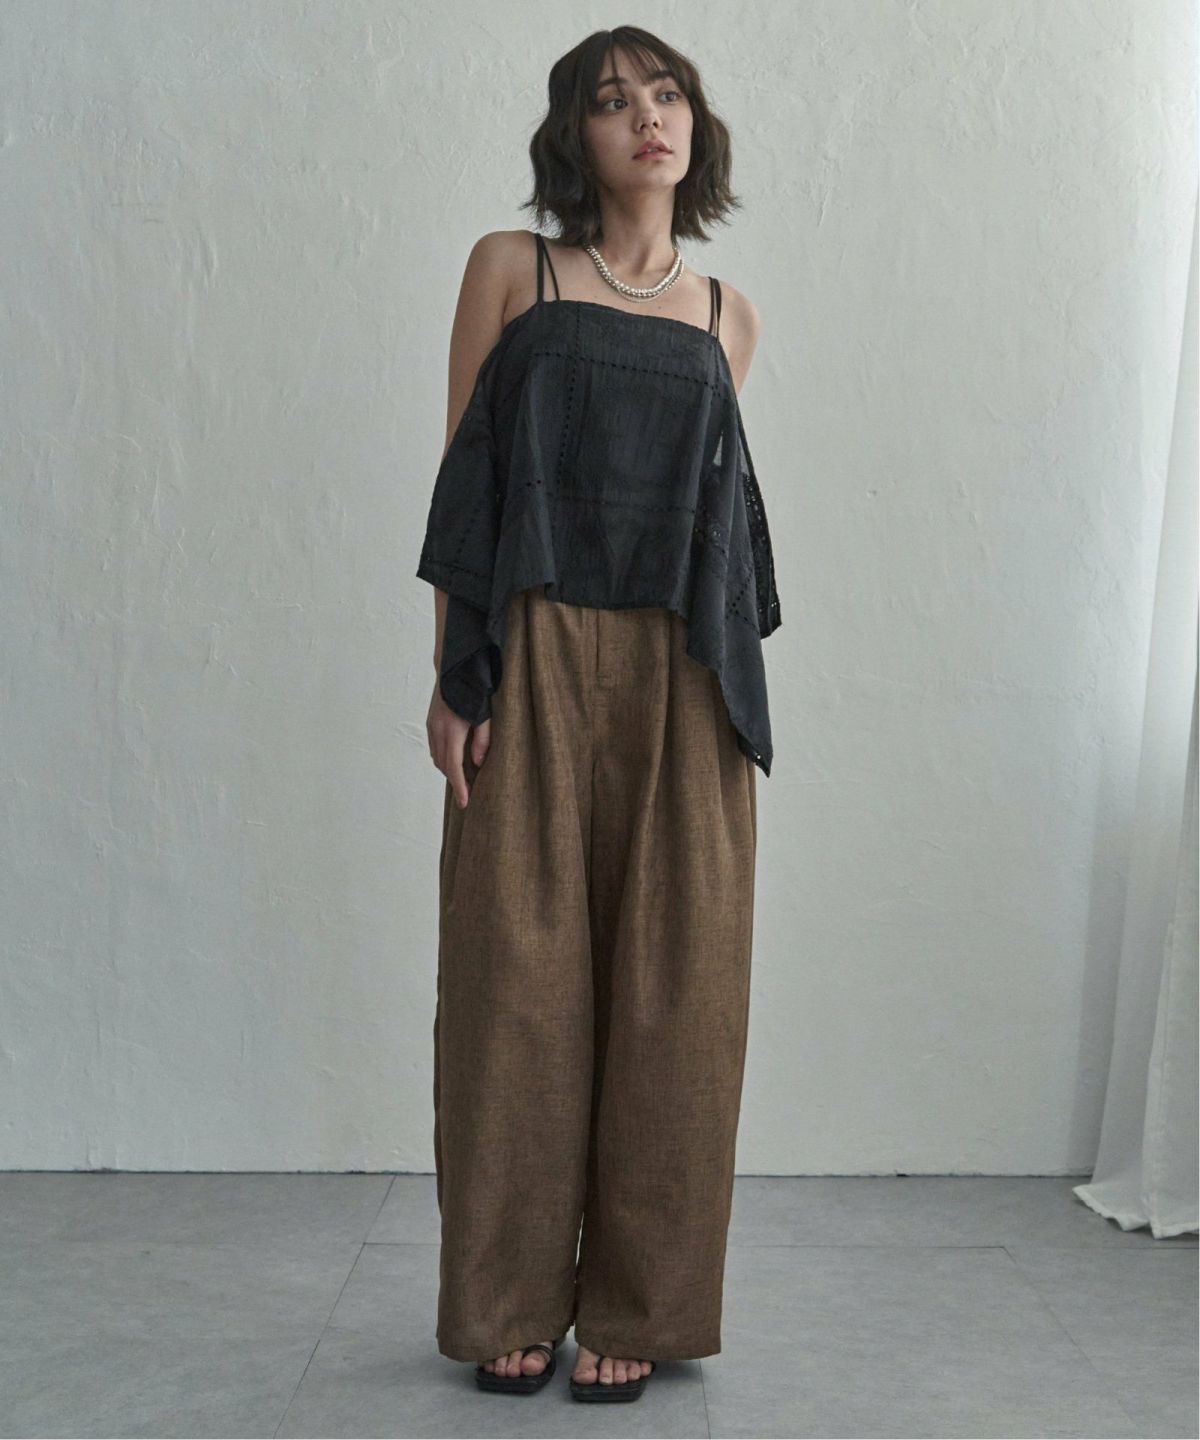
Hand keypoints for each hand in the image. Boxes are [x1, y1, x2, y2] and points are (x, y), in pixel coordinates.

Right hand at [426, 682, 490, 808]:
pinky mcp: (430, 722)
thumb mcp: (485, 714)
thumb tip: (477, 764)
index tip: (465, 802)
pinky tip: (457, 760)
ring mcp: (431, 726)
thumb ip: (483, 739)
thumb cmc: (474, 689)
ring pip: (437, 758)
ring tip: (467, 776)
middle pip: (444, 765)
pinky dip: (444, 758)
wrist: (453, 667)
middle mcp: (437, 730)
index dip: (460, 786)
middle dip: (456, 780)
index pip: (454, 766)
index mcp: (452, 729)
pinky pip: (434, 748)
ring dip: (450, 770)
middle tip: (472, 790)